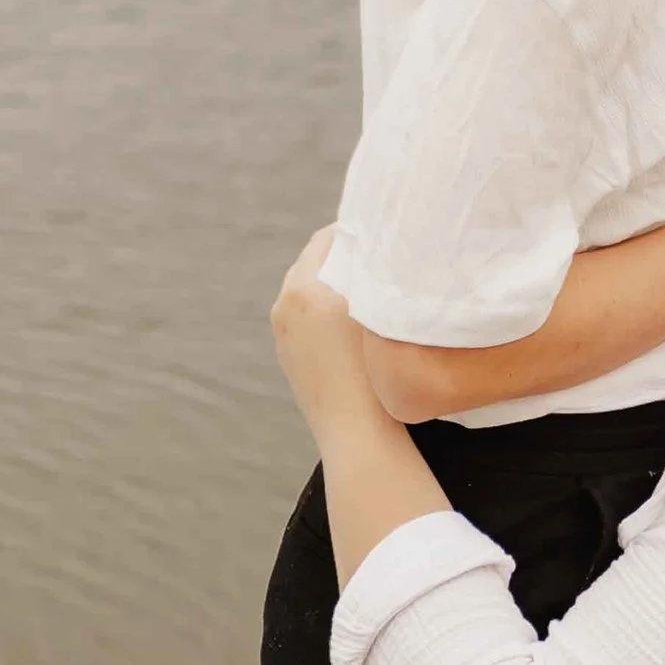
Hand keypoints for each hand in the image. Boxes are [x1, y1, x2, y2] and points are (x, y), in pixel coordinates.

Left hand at [270, 226, 380, 435]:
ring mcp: (283, 338)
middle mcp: (283, 309)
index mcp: (300, 288)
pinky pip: (308, 325)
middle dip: (344, 262)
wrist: (357, 432)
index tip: (382, 233)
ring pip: (311, 297)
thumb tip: (376, 245)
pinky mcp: (290, 361)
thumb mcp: (377, 306)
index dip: (355, 232)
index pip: (326, 240)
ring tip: (370, 296)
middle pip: (314, 267)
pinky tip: (355, 332)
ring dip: (335, 290)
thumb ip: (372, 269)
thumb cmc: (374, 367)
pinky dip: (328, 318)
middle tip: (379, 261)